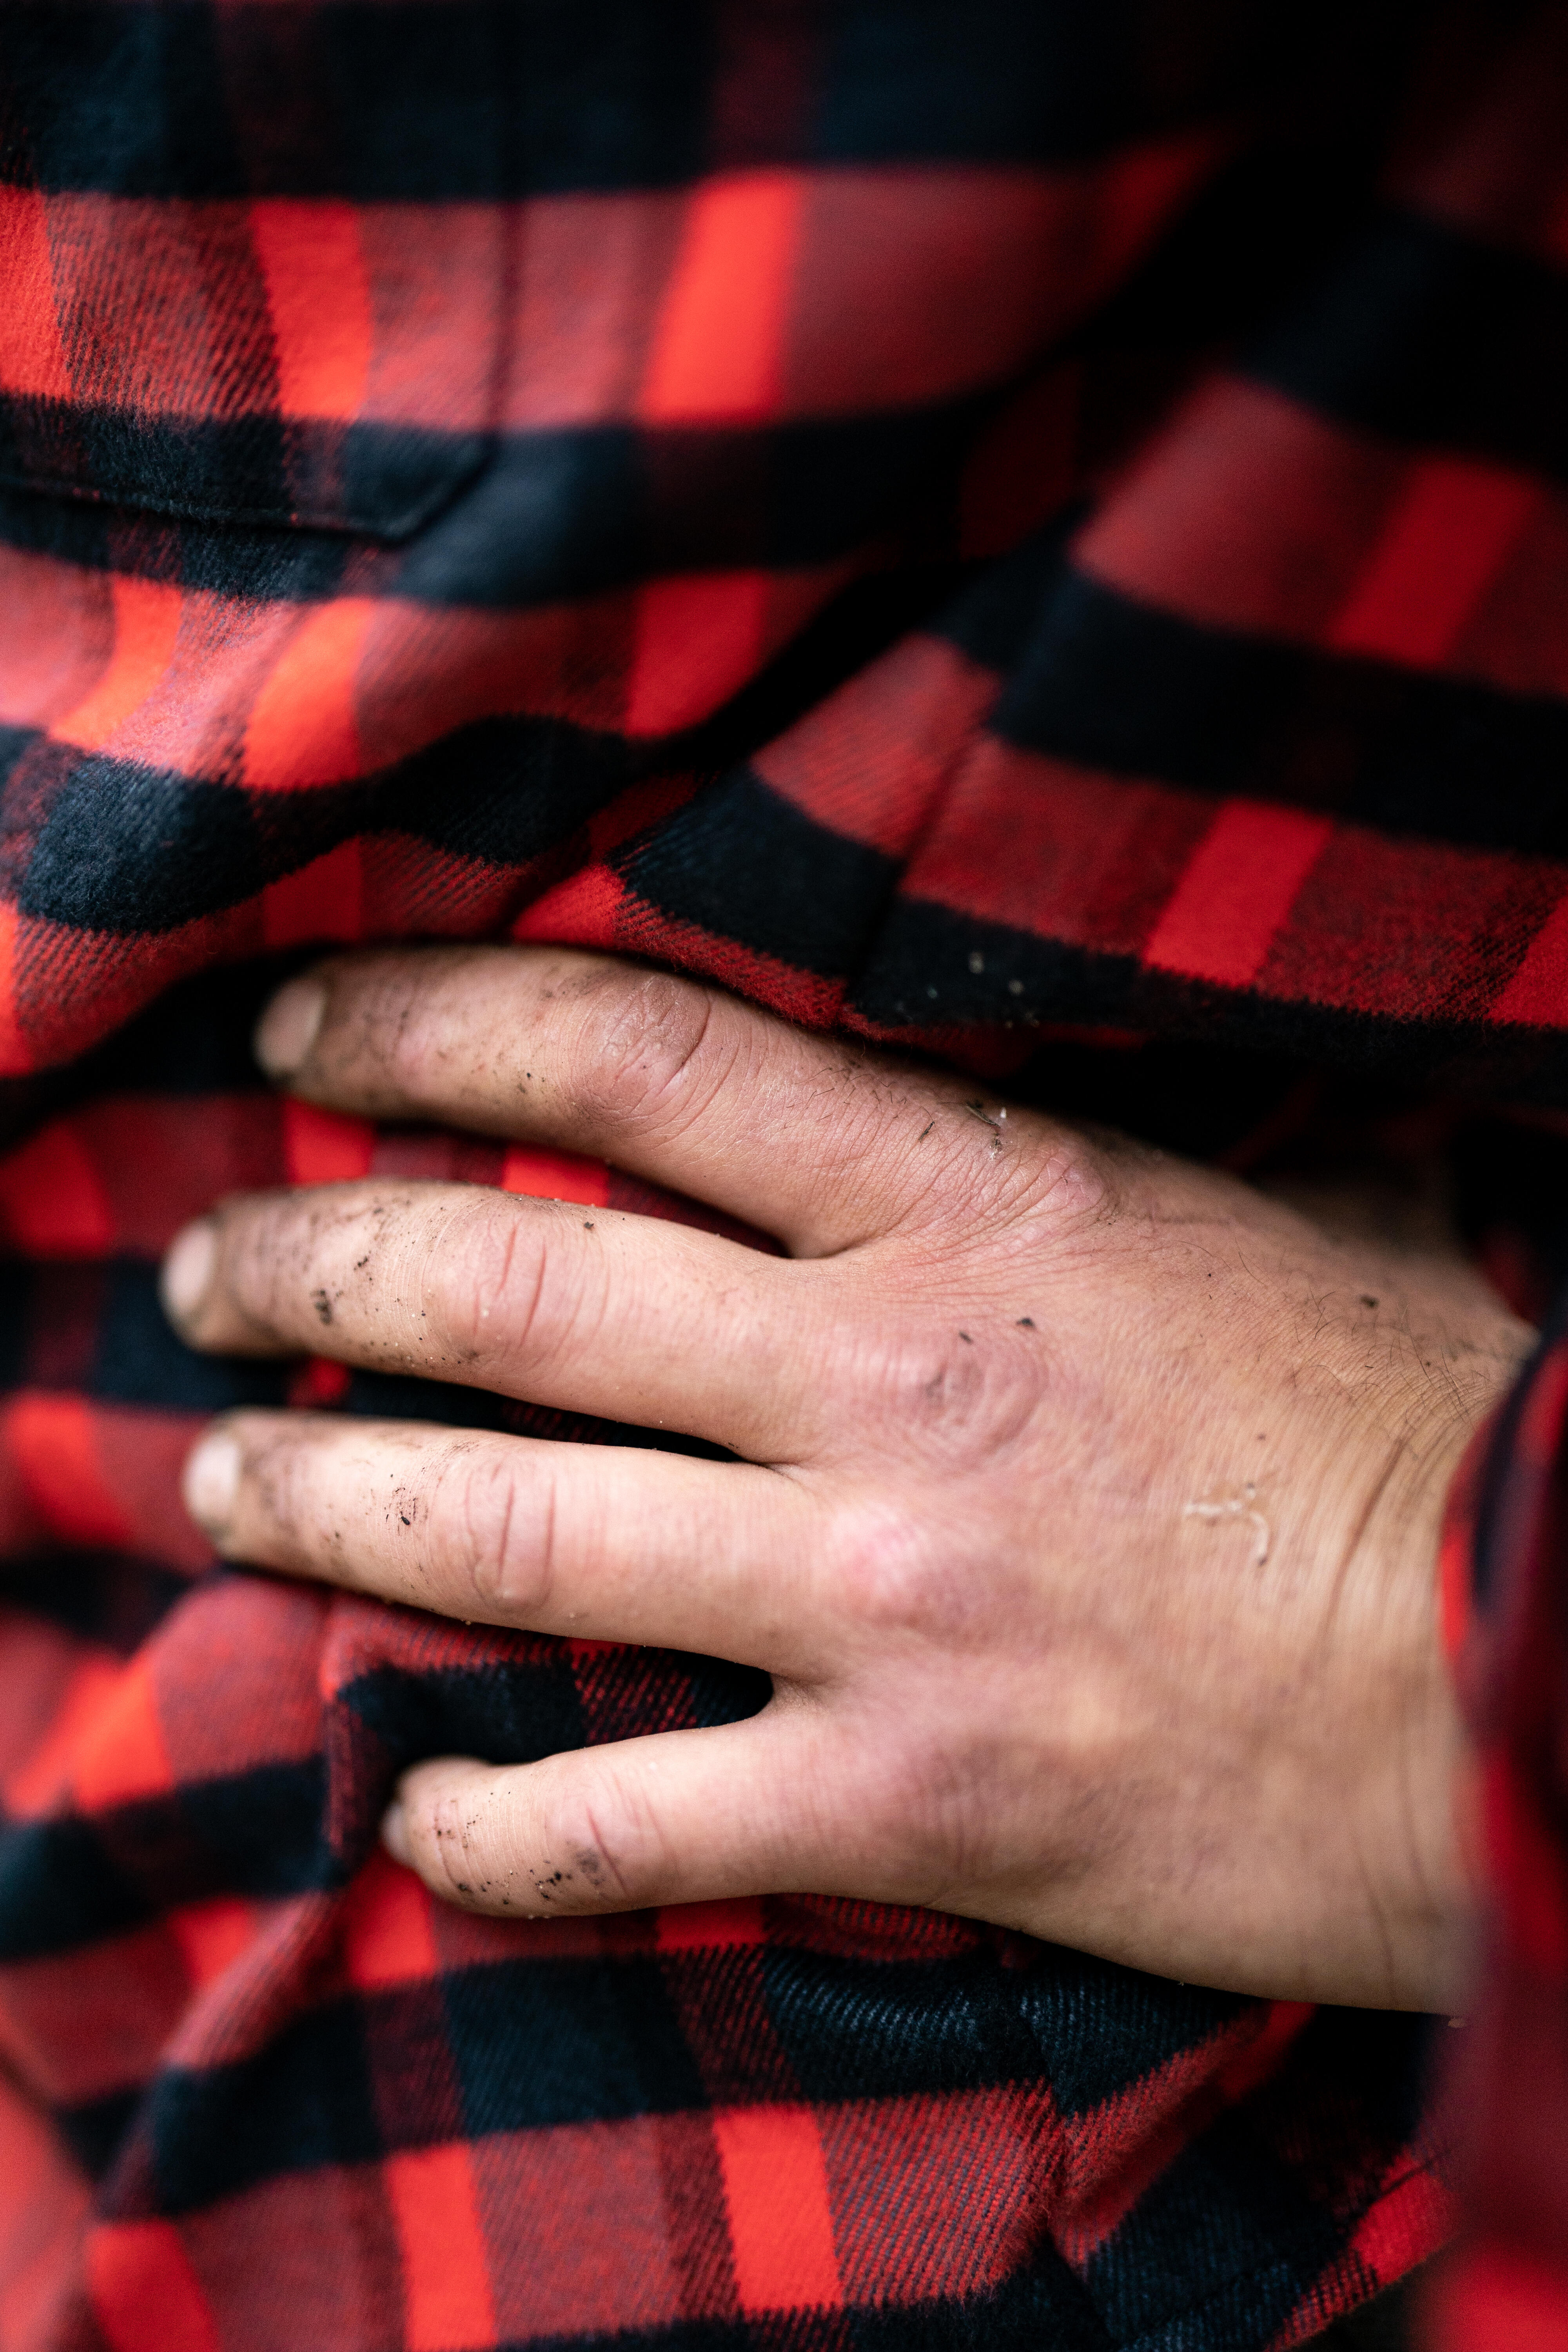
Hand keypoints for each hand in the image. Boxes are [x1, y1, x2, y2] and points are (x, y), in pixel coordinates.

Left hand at [161, 947, 1528, 2008]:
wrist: (1531, 1668)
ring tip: (215, 1483)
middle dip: (310, 1270)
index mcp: (973, 1214)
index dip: (430, 1029)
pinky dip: (492, 1830)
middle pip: (505, 1291)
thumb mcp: (1255, 1227)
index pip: (628, 1063)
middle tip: (207, 1279)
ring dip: (327, 1503)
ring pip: (511, 1533)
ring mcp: (884, 1602)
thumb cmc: (1407, 1432)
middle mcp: (887, 1386)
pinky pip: (625, 1825)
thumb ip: (1098, 1156)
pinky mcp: (914, 1799)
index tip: (306, 1038)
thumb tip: (1045, 1068)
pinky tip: (412, 1818)